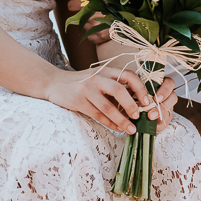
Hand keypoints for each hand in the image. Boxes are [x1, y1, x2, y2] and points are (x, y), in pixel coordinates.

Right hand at [44, 66, 176, 133]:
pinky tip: (117, 128)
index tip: (147, 101)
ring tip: (131, 129)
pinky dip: (109, 123)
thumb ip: (115, 86)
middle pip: (119, 90)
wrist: (54, 83)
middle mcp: (97, 77)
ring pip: (108, 107)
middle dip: (132, 105)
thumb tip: (140, 104)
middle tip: (139, 116)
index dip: (140, 88)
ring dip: (122, 120)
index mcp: (106, 70)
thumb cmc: (83, 83)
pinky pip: (97, 115)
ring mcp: (86, 89)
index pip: (128, 75)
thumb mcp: (99, 78)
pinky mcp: (78, 101)